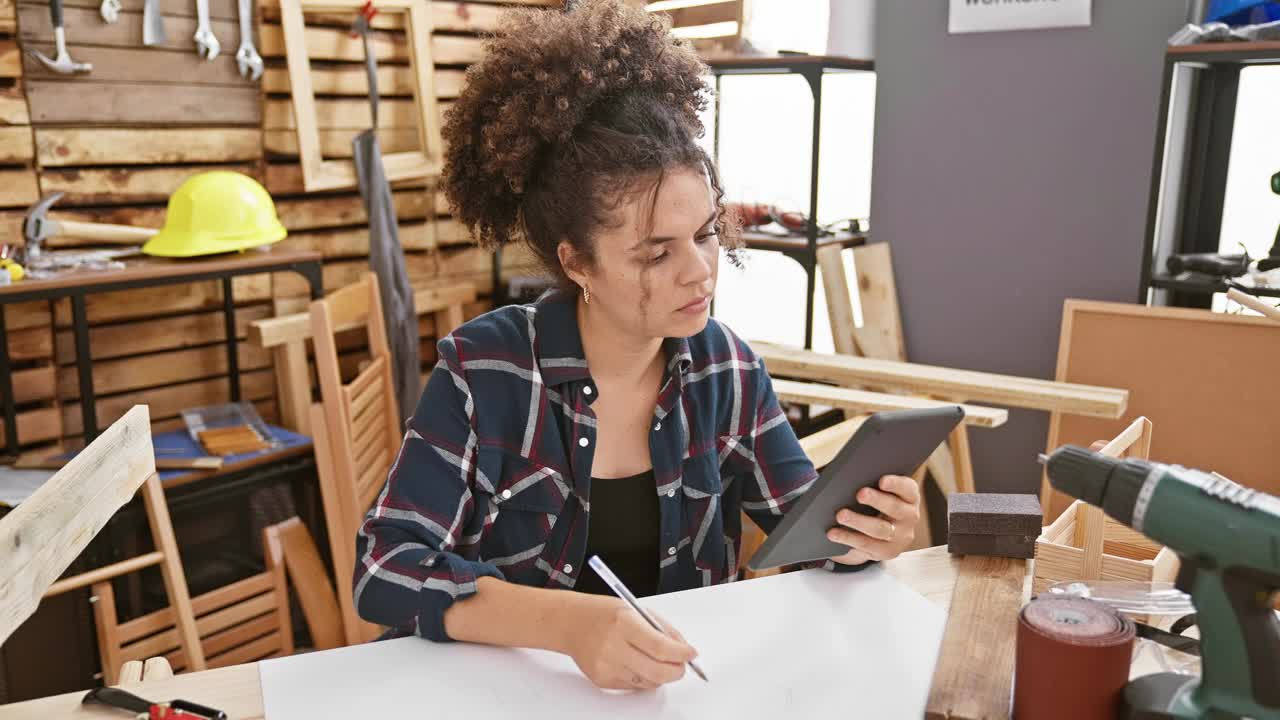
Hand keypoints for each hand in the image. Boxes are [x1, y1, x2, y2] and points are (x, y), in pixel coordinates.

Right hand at [564, 595, 698, 690]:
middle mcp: (613, 646)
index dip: (681, 653)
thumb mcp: (636, 610)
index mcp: (624, 623)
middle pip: (657, 671)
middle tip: (682, 664)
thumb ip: (663, 629)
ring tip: (657, 660)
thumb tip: (684, 650)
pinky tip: (637, 662)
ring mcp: (606, 666)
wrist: (571, 623)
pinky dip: (644, 677)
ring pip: (648, 682)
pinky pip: (634, 686)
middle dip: (677, 670)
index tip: (691, 653)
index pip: (661, 647)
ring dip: (661, 674)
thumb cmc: (604, 613)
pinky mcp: (602, 679)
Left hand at [827, 474, 920, 564]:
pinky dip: (848, 538)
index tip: (882, 480)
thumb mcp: (879, 491)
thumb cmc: (876, 501)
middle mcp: (910, 517)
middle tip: (859, 494)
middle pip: (895, 508)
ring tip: (840, 515)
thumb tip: (851, 477)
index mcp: (910, 497)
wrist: (879, 530)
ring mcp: (900, 537)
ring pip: (880, 529)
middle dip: (876, 500)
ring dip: (858, 522)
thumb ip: (871, 482)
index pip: (907, 488)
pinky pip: (866, 545)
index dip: (896, 484)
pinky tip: (833, 533)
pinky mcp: (887, 552)